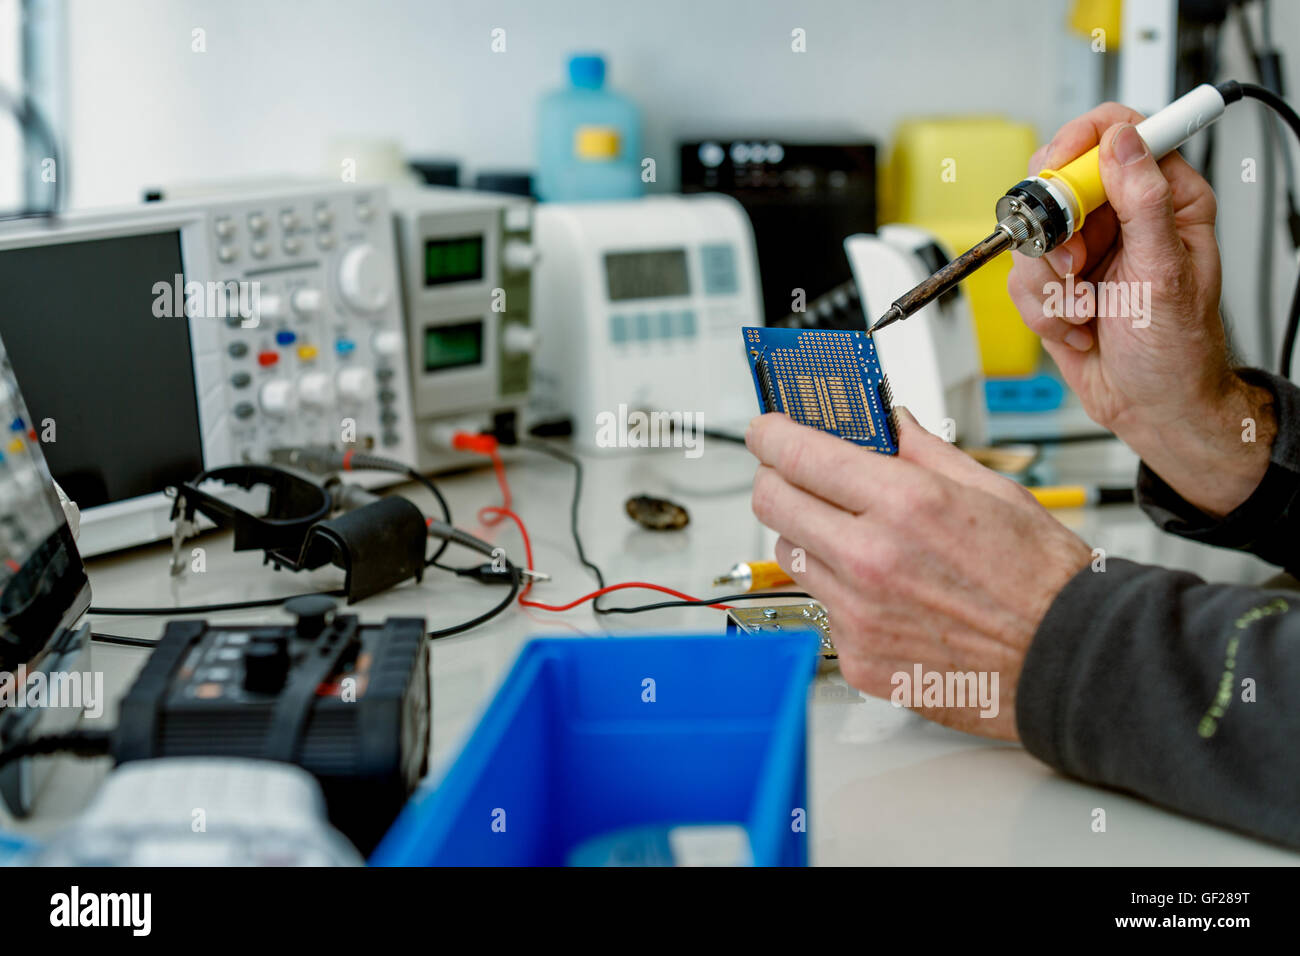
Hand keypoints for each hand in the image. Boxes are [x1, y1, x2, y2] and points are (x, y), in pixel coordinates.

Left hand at [747, 409, 1091, 740]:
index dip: (770, 433)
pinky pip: (822, 610)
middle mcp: (870, 559)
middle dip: (776, 478)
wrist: (1068, 663)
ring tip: (854, 536)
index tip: (766, 429)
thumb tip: (886, 421)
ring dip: (808, 536)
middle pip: (771, 503)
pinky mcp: (859, 657)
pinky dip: (841, 594)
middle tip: (795, 474)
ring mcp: (858, 614)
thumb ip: (922, 449)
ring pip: (790, 557)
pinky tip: (884, 592)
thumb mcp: (989, 490)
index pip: (797, 453)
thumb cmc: (1043, 580)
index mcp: (904, 504)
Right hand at [1007, 104, 1274, 515]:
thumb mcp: (1165, 271)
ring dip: (1050, 283)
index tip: (1059, 175)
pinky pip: (1021, 278)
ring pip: (1032, 236)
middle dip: (1056, 233)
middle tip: (1076, 265)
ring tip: (1085, 310)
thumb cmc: (1176, 350)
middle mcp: (1123, 217)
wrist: (1150, 407)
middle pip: (1058, 183)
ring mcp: (1087, 249)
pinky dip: (1042, 309)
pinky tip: (1076, 326)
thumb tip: (1123, 140)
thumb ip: (1144, 200)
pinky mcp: (1058, 282)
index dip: (1079, 144)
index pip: (1116, 132)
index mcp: (1165, 197)